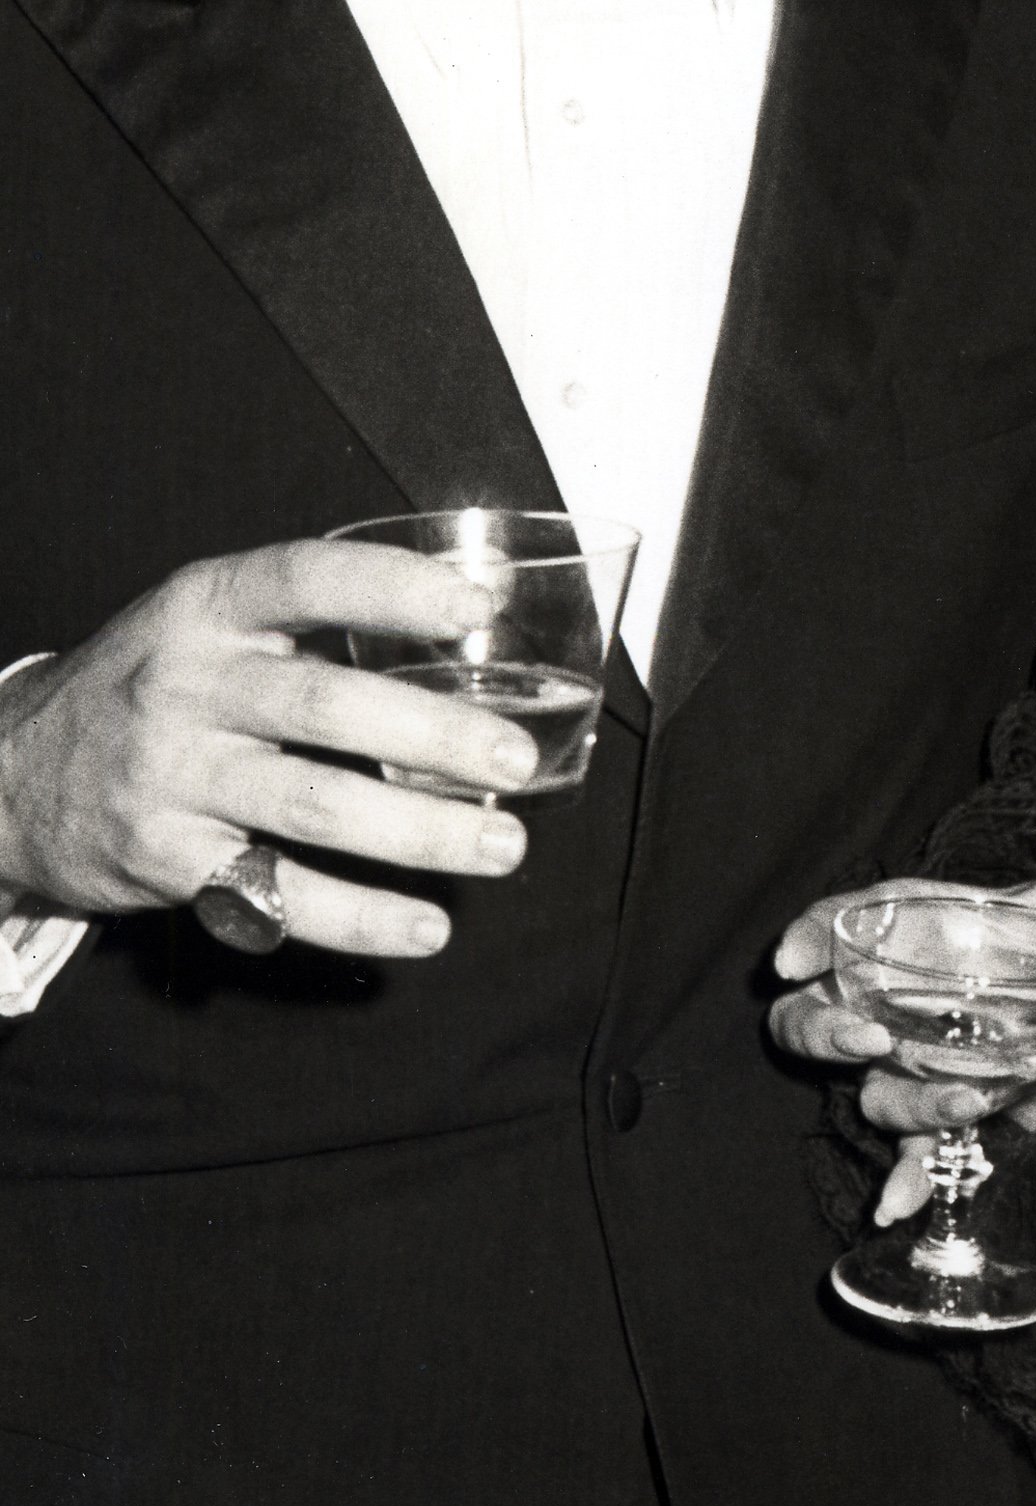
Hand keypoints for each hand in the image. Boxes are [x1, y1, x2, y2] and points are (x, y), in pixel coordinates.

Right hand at [0, 542, 542, 953]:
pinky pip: (274, 895)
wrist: (11, 774)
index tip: (480, 607)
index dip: (395, 588)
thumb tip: (473, 611)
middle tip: (514, 760)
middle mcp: (186, 686)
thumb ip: (308, 614)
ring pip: (312, 809)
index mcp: (207, 608)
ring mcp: (171, 777)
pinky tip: (424, 927)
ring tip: (499, 844)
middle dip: (432, 737)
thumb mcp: (204, 622)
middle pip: (325, 708)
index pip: (306, 578)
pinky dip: (357, 917)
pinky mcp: (164, 860)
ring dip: (418, 833)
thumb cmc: (151, 685)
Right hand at [769, 874, 1035, 1221]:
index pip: (837, 924)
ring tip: (965, 1100)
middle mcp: (887, 1002)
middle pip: (809, 1019)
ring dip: (910, 1102)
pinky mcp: (938, 1112)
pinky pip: (908, 1151)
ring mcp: (905, 1064)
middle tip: (866, 1038)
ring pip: (874, 1091)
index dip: (807, 937)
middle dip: (823, 1032)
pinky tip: (898, 1205)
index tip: (790, 960)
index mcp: (906, 935)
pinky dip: (906, 1178)